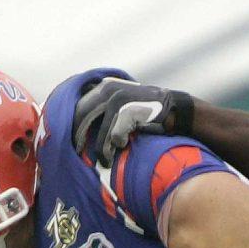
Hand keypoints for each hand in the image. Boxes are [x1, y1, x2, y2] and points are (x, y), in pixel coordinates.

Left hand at [73, 79, 195, 166]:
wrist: (175, 111)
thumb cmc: (146, 114)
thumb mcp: (121, 106)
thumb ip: (103, 111)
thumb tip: (81, 129)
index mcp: (103, 86)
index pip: (78, 107)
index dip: (74, 126)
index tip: (75, 144)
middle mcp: (108, 89)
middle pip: (83, 119)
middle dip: (81, 139)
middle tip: (82, 155)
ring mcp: (119, 99)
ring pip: (100, 131)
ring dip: (102, 149)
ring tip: (106, 161)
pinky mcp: (130, 111)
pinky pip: (115, 135)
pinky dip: (118, 144)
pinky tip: (123, 146)